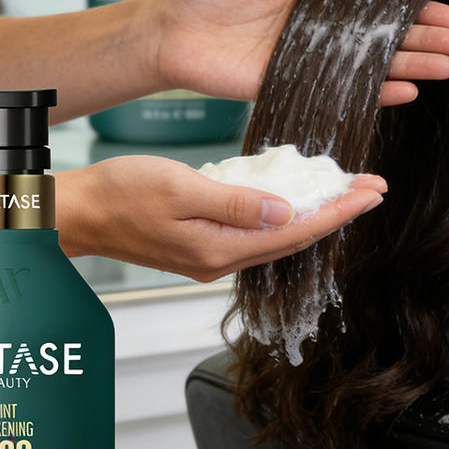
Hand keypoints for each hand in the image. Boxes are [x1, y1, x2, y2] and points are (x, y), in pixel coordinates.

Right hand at [56, 157, 386, 281]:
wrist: (77, 212)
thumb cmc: (119, 195)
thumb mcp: (180, 188)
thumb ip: (235, 201)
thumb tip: (285, 210)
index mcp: (218, 249)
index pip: (295, 231)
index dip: (337, 211)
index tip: (371, 192)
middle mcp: (218, 260)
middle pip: (292, 237)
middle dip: (335, 213)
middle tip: (371, 189)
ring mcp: (209, 256)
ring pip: (275, 236)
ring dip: (311, 215)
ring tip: (341, 193)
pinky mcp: (199, 246)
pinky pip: (252, 233)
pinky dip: (279, 216)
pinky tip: (290, 200)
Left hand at [153, 0, 448, 107]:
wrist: (169, 29)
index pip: (377, 1)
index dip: (414, 7)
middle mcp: (320, 29)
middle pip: (383, 36)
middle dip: (425, 40)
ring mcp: (309, 60)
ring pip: (369, 65)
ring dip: (409, 67)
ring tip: (447, 68)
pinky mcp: (292, 85)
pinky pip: (339, 90)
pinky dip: (372, 94)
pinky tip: (405, 91)